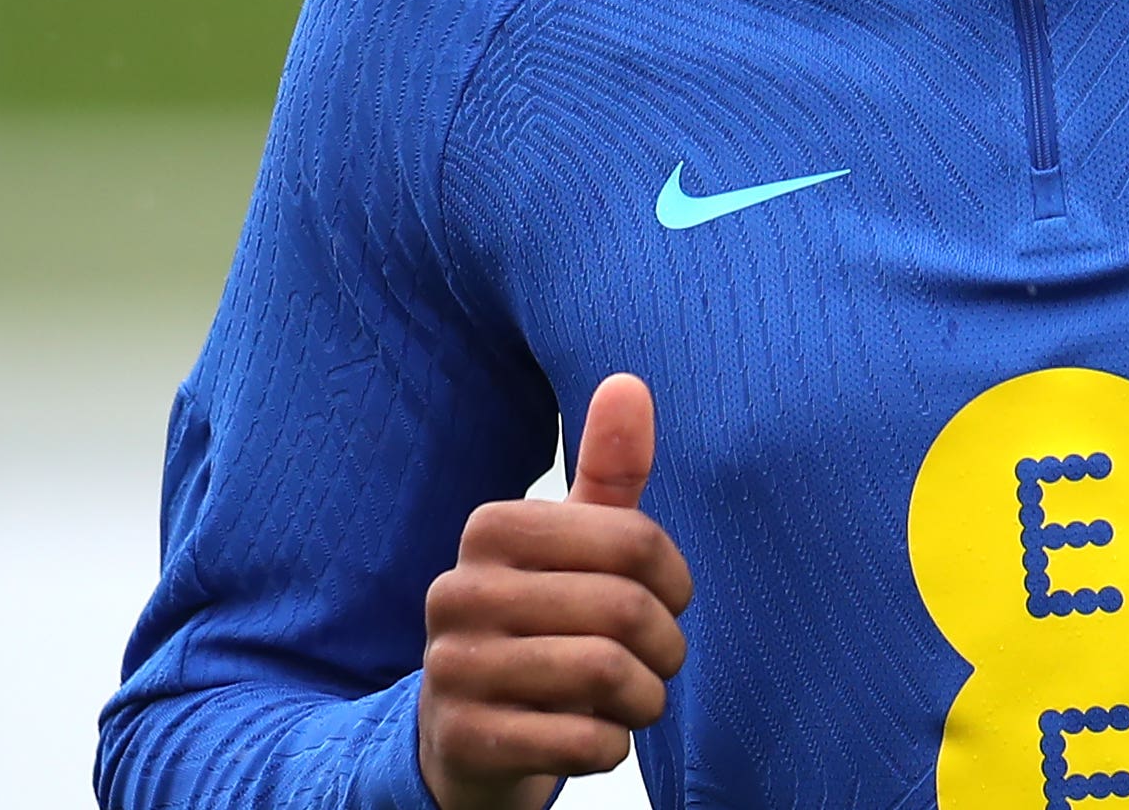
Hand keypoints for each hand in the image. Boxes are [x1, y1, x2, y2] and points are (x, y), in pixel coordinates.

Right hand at [417, 373, 693, 809]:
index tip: (668, 601)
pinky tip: (596, 737)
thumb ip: (607, 471)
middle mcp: (458, 591)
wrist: (466, 738)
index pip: (635, 539)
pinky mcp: (463, 740)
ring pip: (606, 675)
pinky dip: (612, 746)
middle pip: (625, 610)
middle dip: (666, 648)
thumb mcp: (574, 546)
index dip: (675, 580)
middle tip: (658, 662)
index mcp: (491, 529)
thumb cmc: (541, 623)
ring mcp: (452, 669)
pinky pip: (581, 742)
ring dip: (645, 699)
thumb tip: (629, 381)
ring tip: (635, 699)